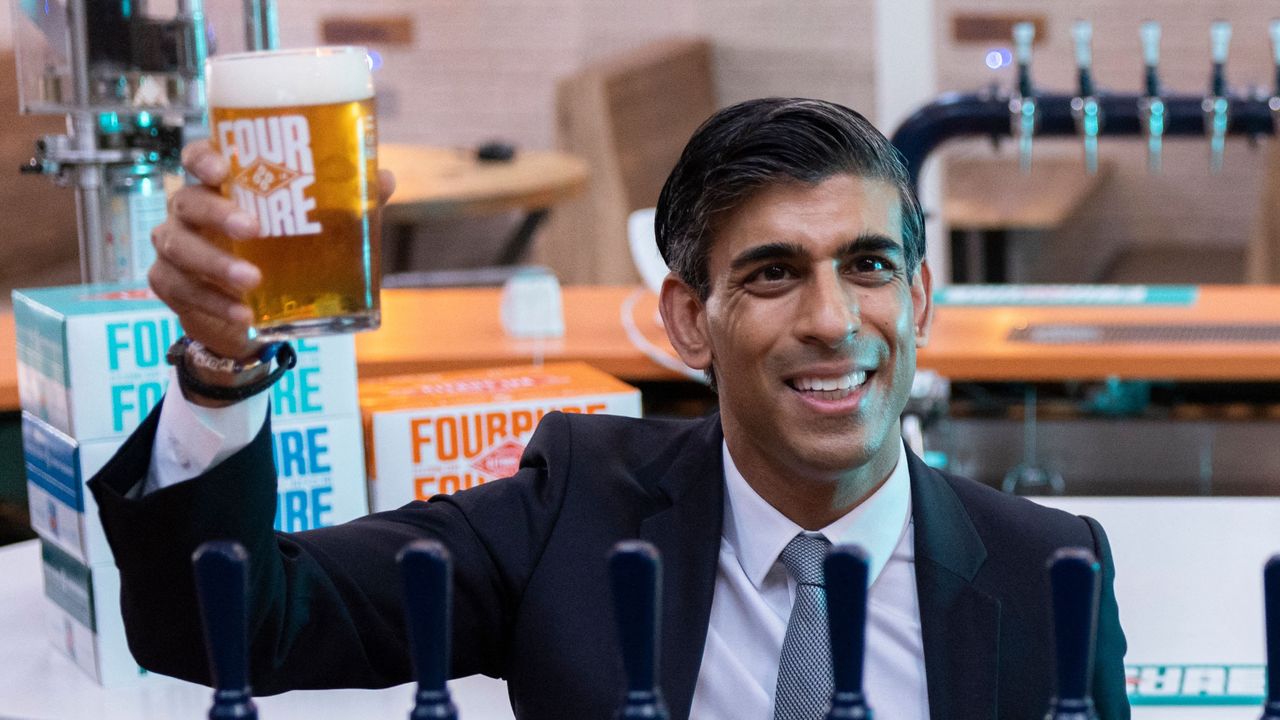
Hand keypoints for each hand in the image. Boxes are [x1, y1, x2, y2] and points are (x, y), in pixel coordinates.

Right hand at [148, 140, 396, 361]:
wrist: (256, 315)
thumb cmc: (283, 253)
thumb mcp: (315, 227)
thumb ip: (345, 202)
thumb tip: (385, 178)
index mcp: (220, 185)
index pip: (198, 156)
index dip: (203, 157)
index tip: (220, 168)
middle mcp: (189, 209)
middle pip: (188, 200)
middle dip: (218, 214)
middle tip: (252, 230)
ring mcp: (174, 246)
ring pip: (179, 248)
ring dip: (215, 265)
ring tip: (251, 282)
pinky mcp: (169, 284)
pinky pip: (180, 290)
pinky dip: (213, 303)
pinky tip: (242, 314)